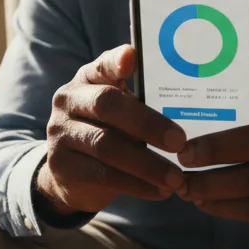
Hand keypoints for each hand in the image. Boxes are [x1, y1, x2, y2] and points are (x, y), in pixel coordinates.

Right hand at [37, 45, 186, 217]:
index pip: (101, 64)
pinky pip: (103, 176)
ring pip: (106, 146)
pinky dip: (137, 185)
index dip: (116, 61)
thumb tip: (188, 101)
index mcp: (88, 79)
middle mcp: (69, 100)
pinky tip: (160, 191)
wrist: (70, 173)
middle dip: (147, 123)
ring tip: (176, 177)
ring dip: (147, 164)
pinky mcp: (61, 166)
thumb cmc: (109, 132)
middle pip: (106, 106)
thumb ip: (141, 101)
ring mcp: (60, 133)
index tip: (132, 57)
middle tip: (179, 141)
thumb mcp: (120, 112)